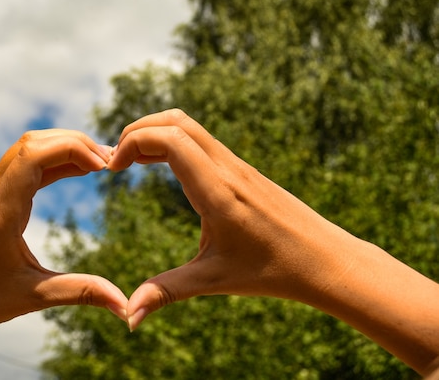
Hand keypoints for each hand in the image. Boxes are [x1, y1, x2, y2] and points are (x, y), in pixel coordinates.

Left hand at [0, 129, 127, 339]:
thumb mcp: (32, 297)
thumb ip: (81, 293)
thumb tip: (125, 308)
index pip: (33, 155)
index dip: (72, 149)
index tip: (103, 167)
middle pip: (33, 142)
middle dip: (74, 143)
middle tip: (109, 161)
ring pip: (26, 148)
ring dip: (62, 148)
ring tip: (97, 164)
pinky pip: (21, 166)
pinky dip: (51, 161)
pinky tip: (74, 171)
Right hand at [108, 109, 349, 329]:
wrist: (326, 260)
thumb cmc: (273, 271)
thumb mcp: (213, 280)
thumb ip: (165, 292)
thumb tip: (127, 318)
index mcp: (217, 191)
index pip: (169, 139)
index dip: (132, 143)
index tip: (113, 171)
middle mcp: (227, 168)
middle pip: (175, 120)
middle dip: (137, 131)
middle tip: (117, 162)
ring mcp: (237, 165)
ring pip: (189, 126)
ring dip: (155, 134)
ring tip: (131, 163)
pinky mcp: (243, 169)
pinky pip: (201, 141)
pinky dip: (173, 143)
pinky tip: (162, 168)